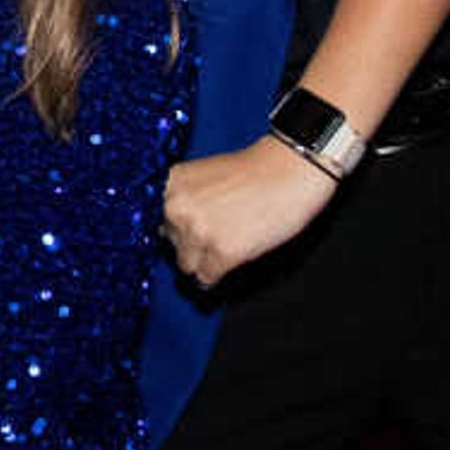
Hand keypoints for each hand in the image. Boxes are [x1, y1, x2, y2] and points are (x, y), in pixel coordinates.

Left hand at [159, 140, 339, 289]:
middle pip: (171, 246)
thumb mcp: (201, 176)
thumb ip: (182, 200)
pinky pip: (206, 279)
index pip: (158, 222)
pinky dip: (218, 275)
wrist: (291, 170)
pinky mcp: (221, 253)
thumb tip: (168, 234)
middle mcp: (175, 208)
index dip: (176, 230)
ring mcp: (197, 232)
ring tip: (228, 244)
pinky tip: (232, 259)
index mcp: (168, 185)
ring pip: (186, 265)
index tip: (190, 233)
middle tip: (219, 233)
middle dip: (192, 245)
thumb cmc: (254, 172)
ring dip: (205, 261)